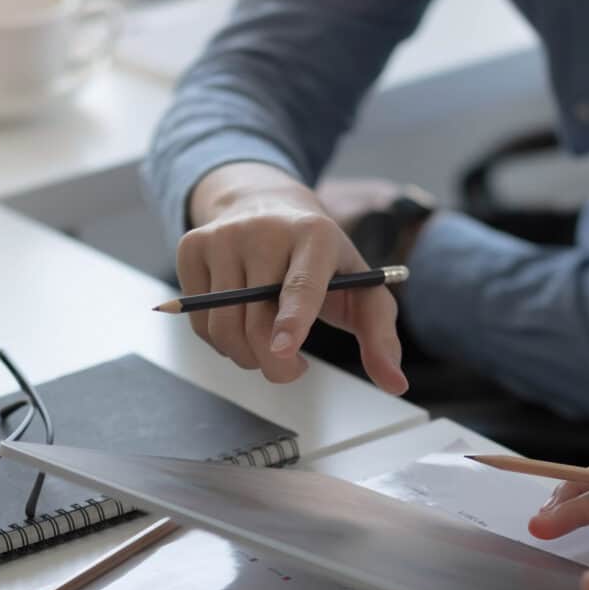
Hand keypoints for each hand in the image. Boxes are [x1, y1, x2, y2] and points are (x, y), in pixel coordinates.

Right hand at [179, 163, 406, 393]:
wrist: (267, 205)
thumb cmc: (322, 259)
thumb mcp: (359, 287)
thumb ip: (379, 335)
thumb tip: (396, 384)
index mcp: (315, 234)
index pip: (301, 284)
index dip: (293, 319)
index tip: (285, 349)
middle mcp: (264, 229)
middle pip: (256, 320)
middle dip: (274, 364)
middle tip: (291, 371)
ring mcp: (223, 236)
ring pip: (222, 327)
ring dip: (245, 357)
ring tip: (268, 347)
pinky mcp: (192, 246)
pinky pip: (198, 321)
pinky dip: (220, 340)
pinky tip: (241, 323)